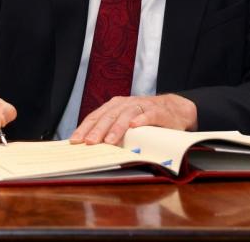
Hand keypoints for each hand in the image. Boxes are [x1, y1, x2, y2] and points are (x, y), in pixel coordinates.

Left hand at [69, 93, 196, 145]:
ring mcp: (141, 106)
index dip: (84, 128)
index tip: (75, 141)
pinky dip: (141, 119)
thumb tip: (92, 146)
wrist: (174, 109)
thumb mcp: (126, 121)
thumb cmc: (145, 117)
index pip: (96, 117)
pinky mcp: (157, 111)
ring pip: (126, 115)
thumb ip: (112, 130)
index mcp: (114, 106)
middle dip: (97, 130)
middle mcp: (125, 104)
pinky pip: (148, 114)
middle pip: (108, 116)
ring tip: (109, 140)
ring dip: (117, 128)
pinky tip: (135, 126)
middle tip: (89, 142)